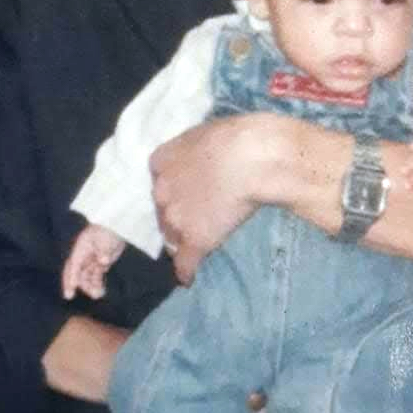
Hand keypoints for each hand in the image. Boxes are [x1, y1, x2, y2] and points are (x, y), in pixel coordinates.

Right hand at [62, 224, 125, 299]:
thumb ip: (104, 251)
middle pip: (77, 272)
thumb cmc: (109, 230)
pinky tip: (101, 292)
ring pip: (85, 276)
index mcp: (81, 247)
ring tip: (98, 295)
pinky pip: (95, 277)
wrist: (118, 226)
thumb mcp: (106, 239)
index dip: (72, 276)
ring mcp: (91, 260)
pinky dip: (97, 284)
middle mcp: (83, 255)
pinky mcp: (99, 264)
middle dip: (78, 285)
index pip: (74, 264)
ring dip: (90, 286)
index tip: (72, 288)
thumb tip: (103, 262)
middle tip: (84, 295)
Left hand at [150, 116, 265, 283]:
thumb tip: (205, 158)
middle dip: (176, 215)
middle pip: (162, 211)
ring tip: (198, 244)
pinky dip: (186, 271)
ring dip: (181, 241)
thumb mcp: (206, 134)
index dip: (175, 190)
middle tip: (197, 216)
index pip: (159, 182)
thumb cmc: (237, 136)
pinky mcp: (195, 240)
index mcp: (160, 161)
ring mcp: (175, 218)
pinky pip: (184, 263)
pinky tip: (188, 278)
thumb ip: (196, 152)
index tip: (188, 193)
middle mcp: (160, 191)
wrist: (253, 158)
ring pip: (171, 237)